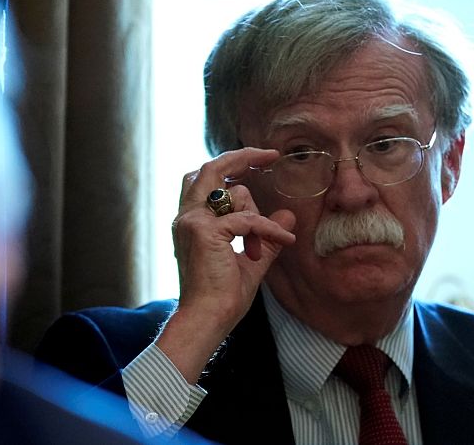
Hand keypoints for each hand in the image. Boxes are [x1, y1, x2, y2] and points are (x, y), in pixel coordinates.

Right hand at [156, 147, 295, 382]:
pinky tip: (283, 239)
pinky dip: (268, 228)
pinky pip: (247, 219)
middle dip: (241, 157)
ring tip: (261, 249)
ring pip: (233, 192)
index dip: (229, 166)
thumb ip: (266, 236)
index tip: (258, 160)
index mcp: (190, 221)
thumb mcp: (251, 261)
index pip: (204, 179)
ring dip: (258, 215)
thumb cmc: (222, 296)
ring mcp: (193, 221)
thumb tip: (287, 215)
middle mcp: (186, 217)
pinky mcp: (205, 231)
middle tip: (269, 154)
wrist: (206, 318)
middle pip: (211, 169)